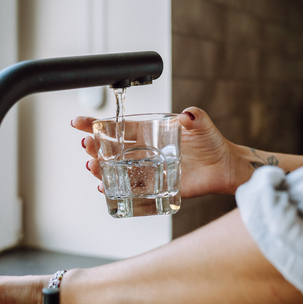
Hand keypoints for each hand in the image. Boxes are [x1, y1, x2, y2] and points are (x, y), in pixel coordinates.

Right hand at [72, 107, 243, 197]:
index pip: (118, 128)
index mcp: (149, 133)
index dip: (97, 124)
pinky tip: (105, 187)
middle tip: (86, 145)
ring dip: (100, 168)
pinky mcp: (154, 187)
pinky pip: (130, 189)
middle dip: (94, 147)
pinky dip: (116, 189)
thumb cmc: (212, 143)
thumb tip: (188, 114)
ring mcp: (147, 170)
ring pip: (116, 169)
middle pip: (111, 149)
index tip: (79, 122)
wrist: (223, 167)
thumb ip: (195, 117)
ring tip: (92, 166)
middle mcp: (143, 151)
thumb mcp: (202, 125)